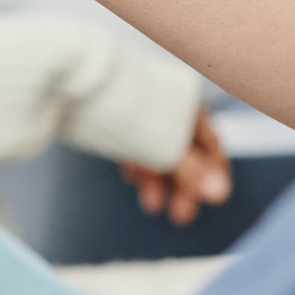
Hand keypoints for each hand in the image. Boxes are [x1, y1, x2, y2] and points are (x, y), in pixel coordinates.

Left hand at [121, 109, 231, 226]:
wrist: (74, 78)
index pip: (211, 144)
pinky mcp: (117, 117)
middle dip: (184, 185)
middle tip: (181, 216)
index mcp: (187, 104)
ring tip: (150, 205)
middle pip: (185, 151)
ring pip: (158, 150)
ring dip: (158, 180)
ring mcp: (142, 110)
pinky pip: (136, 143)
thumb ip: (191, 170)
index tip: (212, 201)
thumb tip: (220, 195)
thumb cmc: (122, 105)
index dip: (213, 174)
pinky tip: (131, 177)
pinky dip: (138, 163)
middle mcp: (168, 105)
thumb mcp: (163, 145)